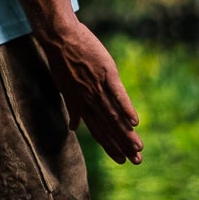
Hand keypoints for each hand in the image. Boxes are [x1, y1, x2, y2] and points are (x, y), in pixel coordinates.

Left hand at [39, 21, 143, 165]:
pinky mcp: (107, 74)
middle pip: (109, 128)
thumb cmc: (62, 61)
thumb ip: (73, 108)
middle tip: (137, 161)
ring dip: (126, 134)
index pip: (97, 131)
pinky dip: (126, 108)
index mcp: (80, 104)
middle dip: (123, 146)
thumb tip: (73, 127)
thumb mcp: (64, 88)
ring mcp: (98, 87)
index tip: (120, 160)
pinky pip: (118, 95)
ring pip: (114, 116)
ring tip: (138, 148)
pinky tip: (135, 122)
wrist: (60, 38)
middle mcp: (89, 100)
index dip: (109, 146)